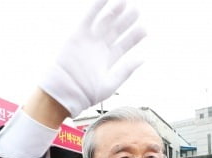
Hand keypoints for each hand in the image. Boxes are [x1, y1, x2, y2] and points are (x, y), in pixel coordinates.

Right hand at [38, 0, 145, 117]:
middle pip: (116, 31)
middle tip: (137, 11)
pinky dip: (97, 7)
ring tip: (126, 2)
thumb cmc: (87, 93)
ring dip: (115, 12)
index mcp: (108, 60)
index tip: (144, 29)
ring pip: (105, 22)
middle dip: (126, 21)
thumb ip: (126, 71)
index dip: (134, 37)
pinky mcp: (78, 35)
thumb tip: (141, 59)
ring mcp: (89, 41)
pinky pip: (89, 18)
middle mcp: (99, 48)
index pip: (124, 45)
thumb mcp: (111, 84)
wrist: (66, 91)